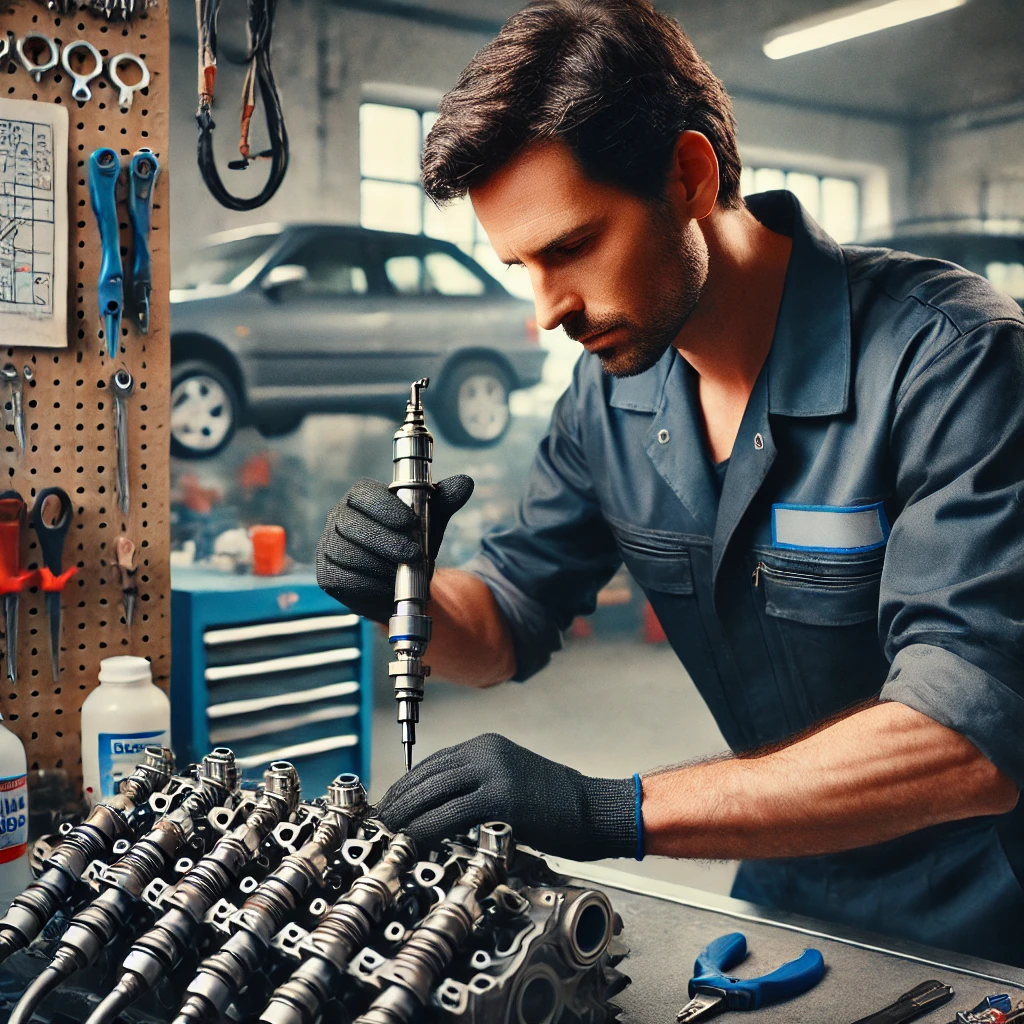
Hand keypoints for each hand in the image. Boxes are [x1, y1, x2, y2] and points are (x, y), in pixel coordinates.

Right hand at [316, 475, 473, 621]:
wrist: (402, 585)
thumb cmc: (412, 545)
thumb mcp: (431, 522)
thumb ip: (444, 501)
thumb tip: (465, 483)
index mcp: (359, 498)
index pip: (363, 494)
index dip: (385, 507)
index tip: (411, 522)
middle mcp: (338, 518)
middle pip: (353, 525)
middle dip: (386, 541)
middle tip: (414, 554)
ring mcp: (328, 546)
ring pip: (348, 554)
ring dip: (380, 565)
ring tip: (403, 572)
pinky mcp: (326, 575)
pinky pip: (344, 579)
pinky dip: (369, 584)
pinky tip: (387, 586)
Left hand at [374, 733, 637, 860]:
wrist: (594, 810)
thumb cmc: (557, 803)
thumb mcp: (512, 778)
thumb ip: (478, 784)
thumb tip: (440, 806)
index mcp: (487, 745)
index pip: (432, 763)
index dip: (406, 785)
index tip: (390, 803)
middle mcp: (486, 753)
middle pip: (426, 776)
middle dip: (398, 800)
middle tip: (379, 822)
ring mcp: (493, 774)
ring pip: (432, 794)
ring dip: (404, 816)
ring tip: (387, 834)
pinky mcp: (500, 799)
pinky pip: (449, 815)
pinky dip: (425, 829)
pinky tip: (412, 842)